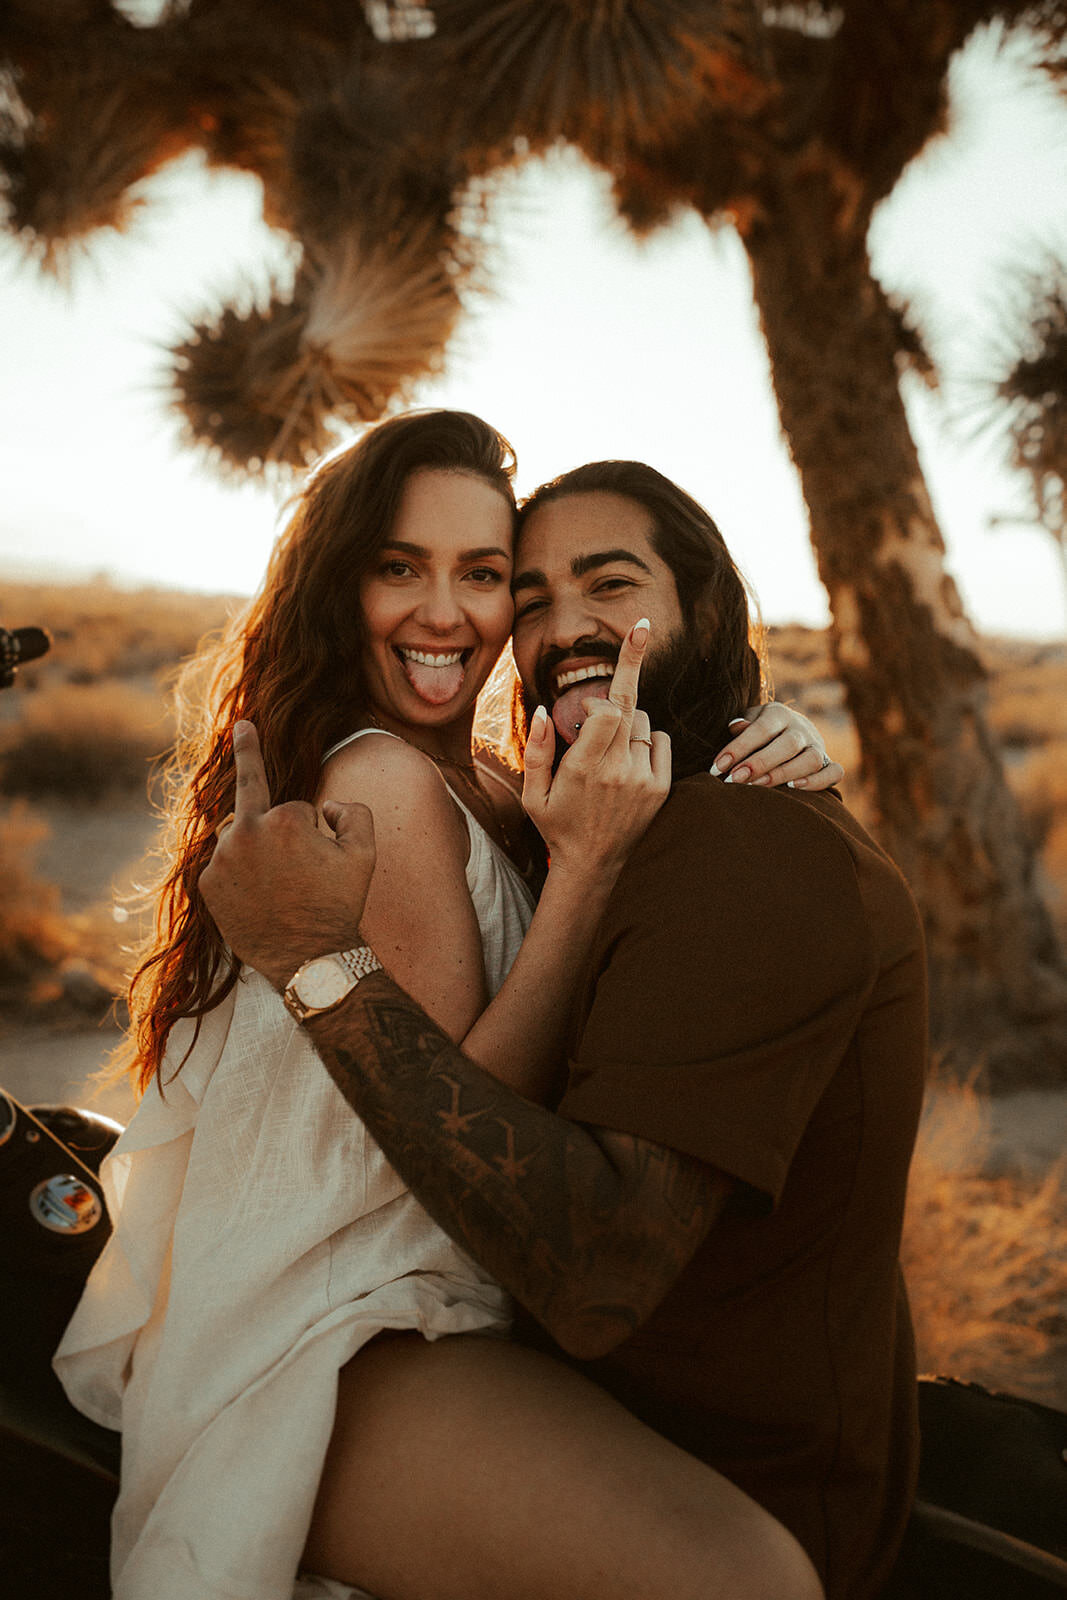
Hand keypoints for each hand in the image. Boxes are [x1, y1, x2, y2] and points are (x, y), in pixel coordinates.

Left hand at [199, 721, 376, 990]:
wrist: (308, 958)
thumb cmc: (338, 905)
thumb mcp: (364, 853)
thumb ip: (353, 812)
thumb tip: (327, 806)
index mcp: (284, 820)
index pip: (297, 808)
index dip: (313, 830)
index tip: (317, 848)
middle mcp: (246, 832)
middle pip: (256, 808)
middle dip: (263, 800)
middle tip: (243, 742)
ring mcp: (222, 859)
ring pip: (238, 836)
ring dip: (254, 846)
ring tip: (274, 880)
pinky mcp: (207, 883)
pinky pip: (223, 865)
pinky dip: (238, 874)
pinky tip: (256, 896)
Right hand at [521, 619, 670, 874]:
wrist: (593, 866)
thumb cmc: (557, 825)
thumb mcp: (533, 793)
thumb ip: (538, 750)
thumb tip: (543, 708)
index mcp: (584, 767)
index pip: (609, 708)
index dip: (607, 688)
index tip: (612, 670)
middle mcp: (617, 770)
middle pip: (630, 705)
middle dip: (627, 672)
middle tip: (640, 628)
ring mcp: (643, 779)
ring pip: (644, 722)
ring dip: (628, 722)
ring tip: (610, 751)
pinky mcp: (660, 787)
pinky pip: (659, 740)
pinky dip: (646, 740)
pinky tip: (629, 761)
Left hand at [710, 702, 842, 789]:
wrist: (790, 729)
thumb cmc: (760, 729)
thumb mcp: (748, 721)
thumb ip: (742, 726)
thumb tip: (735, 727)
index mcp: (778, 713)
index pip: (760, 729)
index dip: (739, 748)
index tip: (718, 767)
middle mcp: (801, 728)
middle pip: (787, 744)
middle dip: (760, 763)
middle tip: (735, 780)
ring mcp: (818, 745)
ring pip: (811, 759)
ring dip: (784, 774)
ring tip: (759, 786)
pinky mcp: (828, 762)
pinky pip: (834, 772)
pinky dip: (818, 781)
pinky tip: (794, 788)